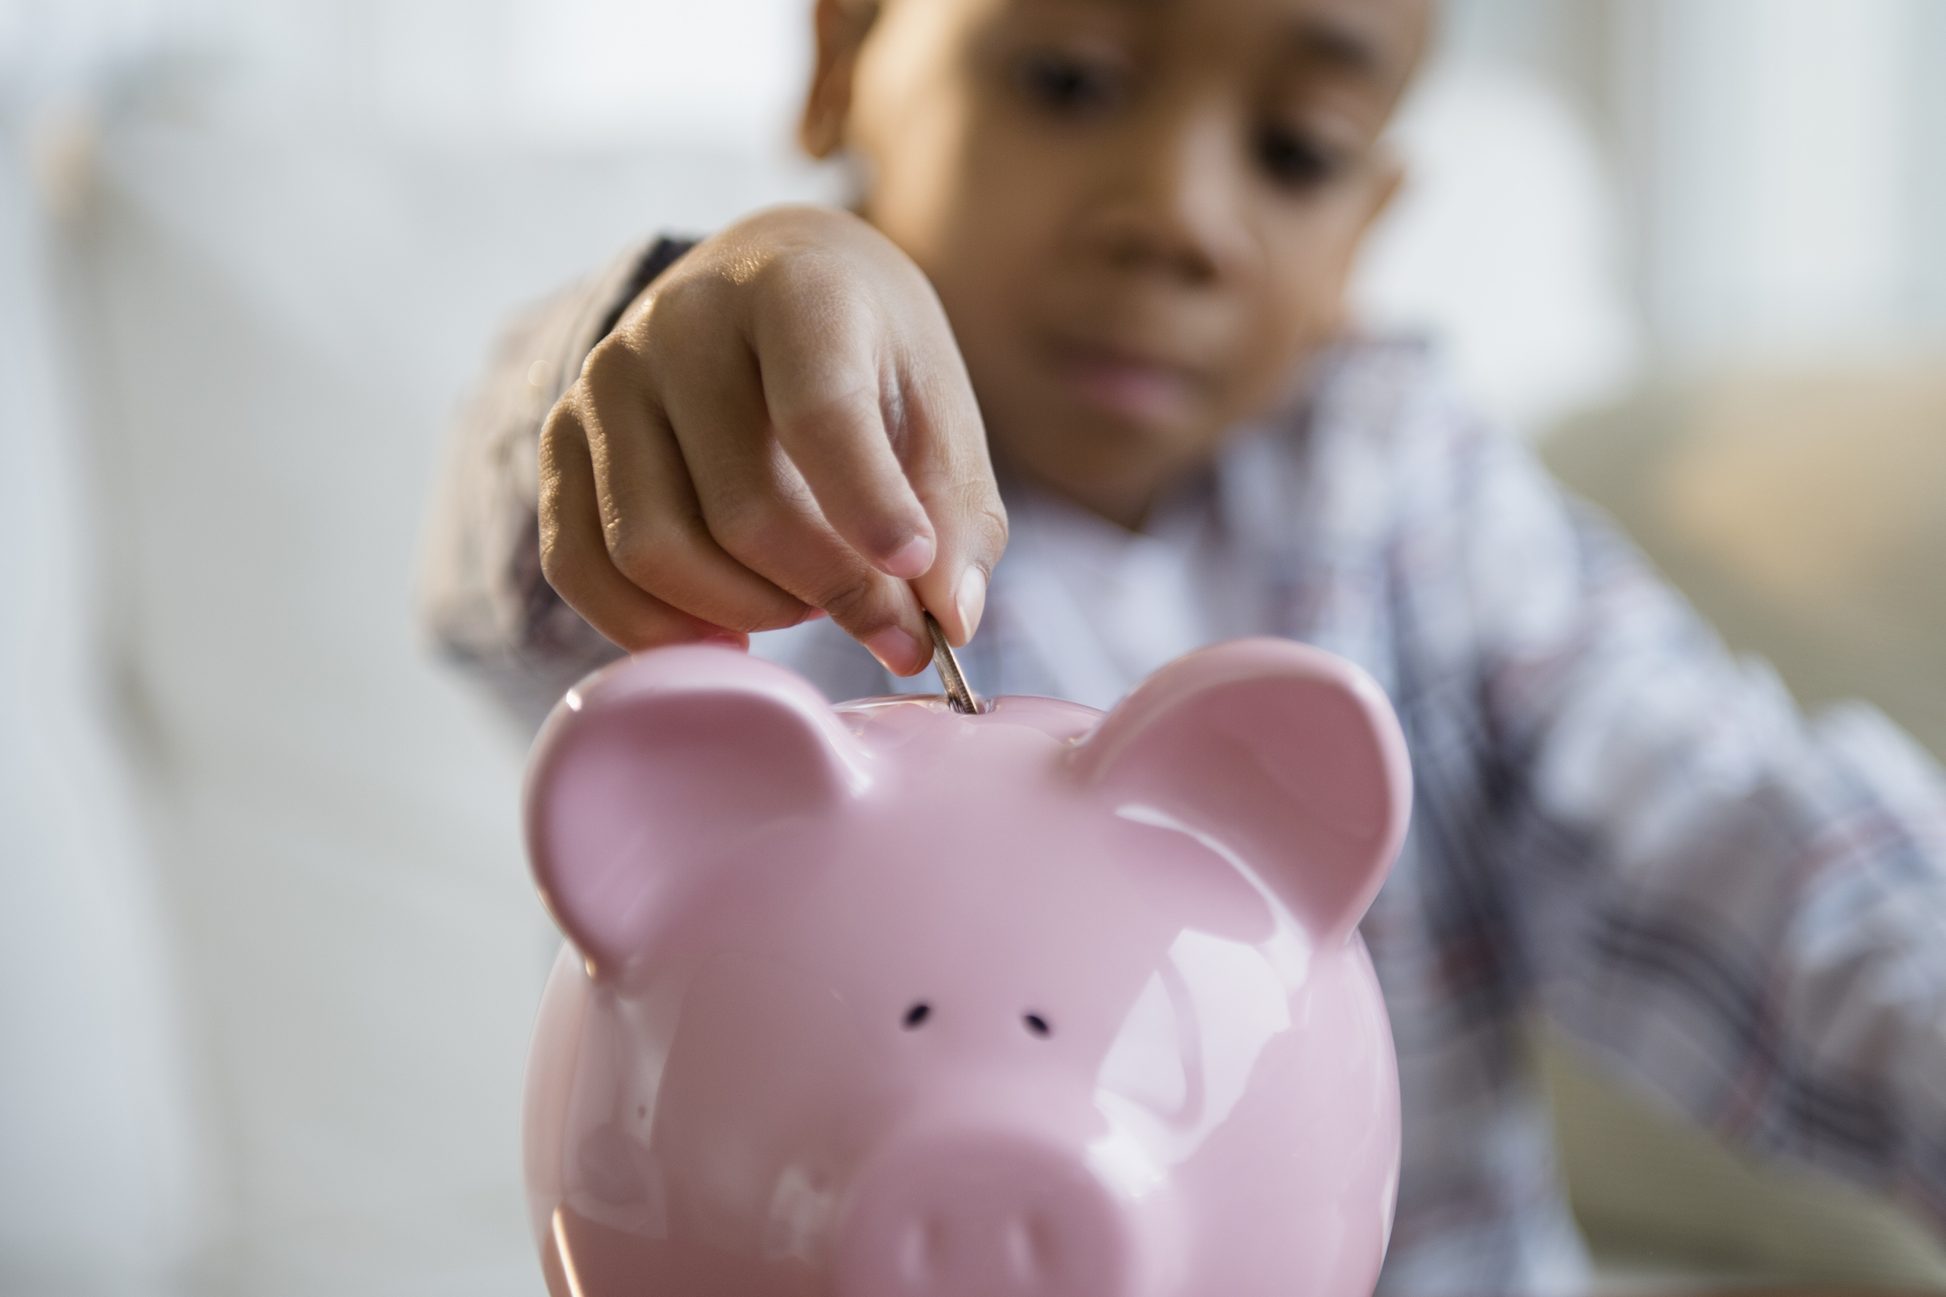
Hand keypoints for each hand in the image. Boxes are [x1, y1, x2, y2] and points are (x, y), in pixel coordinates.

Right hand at [537, 204, 1006, 673]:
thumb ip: (954, 510)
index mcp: (793, 289)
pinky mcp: (559, 434)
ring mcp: (606, 378)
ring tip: (806, 605)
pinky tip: (724, 629)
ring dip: (745, 611)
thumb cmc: (867, 356)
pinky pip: (579, 565)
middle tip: (884, 620)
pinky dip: (653, 626)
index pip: (819, 411)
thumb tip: (947, 619)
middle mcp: (680, 322)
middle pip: (741, 509)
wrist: (767, 282)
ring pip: (650, 550)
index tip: (916, 575)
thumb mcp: (939, 405)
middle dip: (827, 592)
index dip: (870, 509)